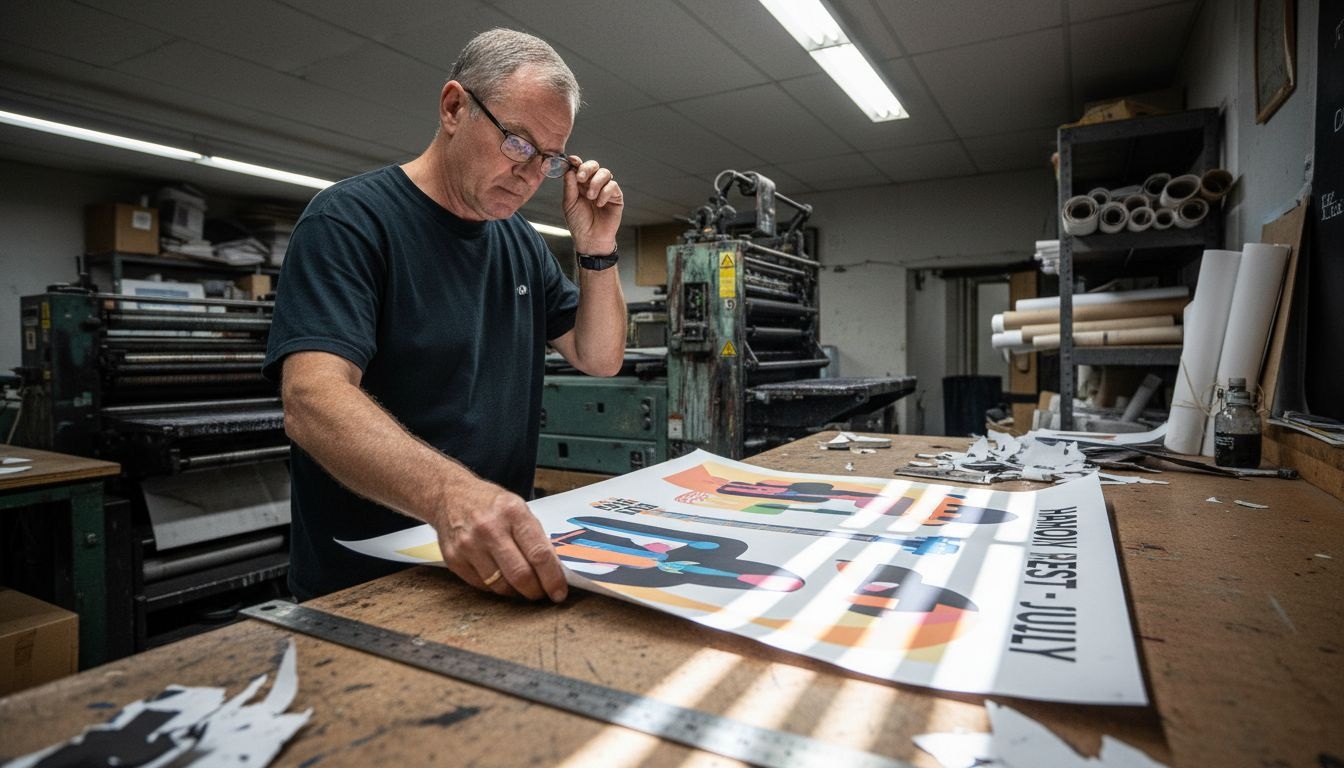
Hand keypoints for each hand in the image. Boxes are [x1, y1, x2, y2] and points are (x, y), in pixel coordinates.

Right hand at [431, 480, 568, 601]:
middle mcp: (489, 528)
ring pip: (500, 585)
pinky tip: (502, 579)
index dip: (552, 578)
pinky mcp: (454, 559)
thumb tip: (553, 570)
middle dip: (536, 591)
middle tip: (542, 594)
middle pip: (520, 575)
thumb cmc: (491, 504)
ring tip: (523, 587)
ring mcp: (469, 545)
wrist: (449, 495)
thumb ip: (534, 537)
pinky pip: (482, 586)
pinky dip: (496, 587)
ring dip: (516, 592)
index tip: (559, 592)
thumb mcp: (518, 508)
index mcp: (513, 512)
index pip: (539, 554)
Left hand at [563, 156, 622, 253]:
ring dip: (596, 182)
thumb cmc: (578, 223)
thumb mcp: (569, 204)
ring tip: (590, 196)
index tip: (572, 160)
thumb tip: (569, 170)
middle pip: (594, 166)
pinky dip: (605, 193)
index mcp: (580, 184)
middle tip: (581, 178)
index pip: (580, 167)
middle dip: (587, 169)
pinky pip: (613, 186)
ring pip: (605, 173)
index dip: (577, 162)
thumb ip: (569, 187)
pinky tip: (599, 204)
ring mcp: (605, 190)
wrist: (590, 239)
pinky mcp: (616, 197)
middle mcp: (593, 184)